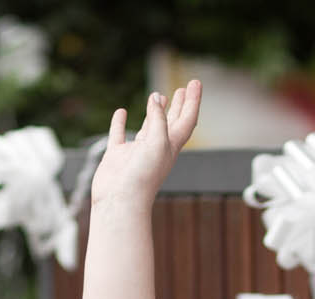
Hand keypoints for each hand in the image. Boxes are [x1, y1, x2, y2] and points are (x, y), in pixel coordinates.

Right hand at [89, 80, 201, 207]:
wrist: (120, 201)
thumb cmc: (143, 176)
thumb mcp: (157, 142)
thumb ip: (159, 119)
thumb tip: (157, 97)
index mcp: (171, 146)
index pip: (187, 119)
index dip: (193, 101)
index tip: (196, 82)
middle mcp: (156, 148)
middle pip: (173, 122)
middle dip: (180, 105)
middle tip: (185, 88)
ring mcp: (137, 152)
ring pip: (149, 127)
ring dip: (156, 111)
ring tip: (159, 96)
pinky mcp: (118, 155)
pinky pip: (119, 134)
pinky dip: (120, 122)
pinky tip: (122, 112)